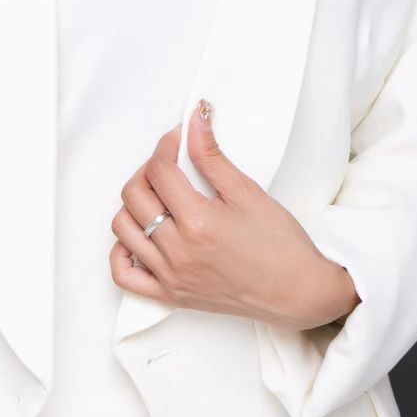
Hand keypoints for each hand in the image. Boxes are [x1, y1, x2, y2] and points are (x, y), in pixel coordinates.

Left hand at [108, 101, 360, 331]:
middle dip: (147, 170)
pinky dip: (121, 251)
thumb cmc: (280, 245)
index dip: (165, 146)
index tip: (177, 139)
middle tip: (168, 164)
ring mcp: (170, 276)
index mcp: (198, 222)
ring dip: (133, 204)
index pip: (160, 171)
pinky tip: (141, 234)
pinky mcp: (169, 295)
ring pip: (122, 229)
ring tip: (157, 196)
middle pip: (134, 196)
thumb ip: (213, 156)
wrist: (295, 291)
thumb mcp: (247, 192)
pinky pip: (124, 274)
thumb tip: (195, 121)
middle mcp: (177, 251)